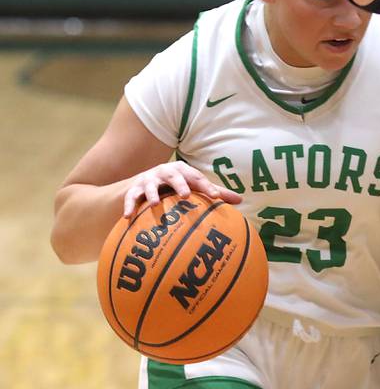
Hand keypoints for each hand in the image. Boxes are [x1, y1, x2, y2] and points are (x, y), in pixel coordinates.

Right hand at [123, 161, 241, 217]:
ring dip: (153, 193)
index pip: (197, 178)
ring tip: (156, 203)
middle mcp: (165, 172)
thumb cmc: (176, 186)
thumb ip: (215, 192)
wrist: (144, 183)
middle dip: (180, 184)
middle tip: (186, 195)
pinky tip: (128, 216)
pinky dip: (129, 206)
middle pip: (174, 176)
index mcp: (183, 171)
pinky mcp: (133, 189)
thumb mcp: (193, 186)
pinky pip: (130, 197)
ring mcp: (148, 180)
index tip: (215, 197)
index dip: (207, 186)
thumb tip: (241, 200)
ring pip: (150, 185)